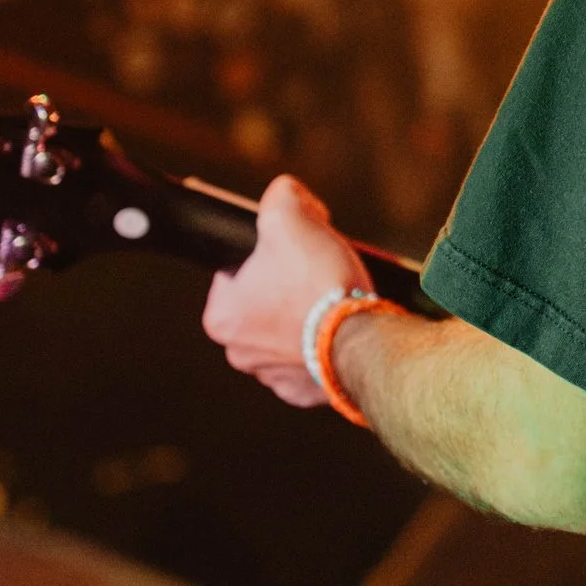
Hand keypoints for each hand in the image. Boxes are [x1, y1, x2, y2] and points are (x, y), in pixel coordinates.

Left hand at [202, 172, 365, 405]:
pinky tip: (339, 328)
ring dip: (305, 320)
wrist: (363, 337)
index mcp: (222, 316)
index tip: (290, 253)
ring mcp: (273, 376)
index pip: (235, 273)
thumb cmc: (320, 284)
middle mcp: (239, 352)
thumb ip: (280, 195)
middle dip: (286, 289)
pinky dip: (323, 346)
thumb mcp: (291, 214)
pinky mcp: (305, 392)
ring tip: (332, 301)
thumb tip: (285, 193)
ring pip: (286, 335)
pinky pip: (310, 361)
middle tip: (315, 274)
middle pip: (262, 305)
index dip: (265, 255)